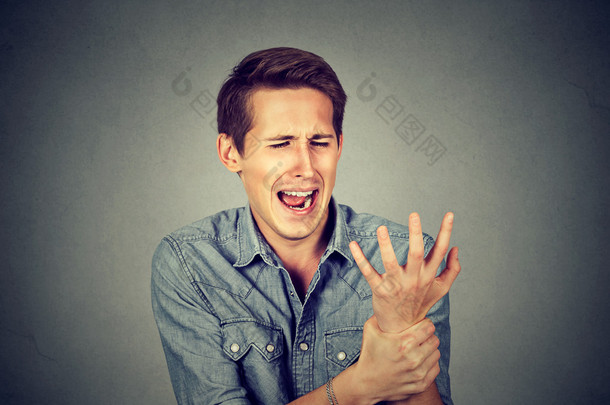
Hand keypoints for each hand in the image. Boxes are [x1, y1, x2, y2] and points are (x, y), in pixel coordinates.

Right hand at [344, 316, 440, 403]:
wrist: (365, 384)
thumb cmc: (368, 355)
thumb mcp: (370, 329)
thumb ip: (381, 313)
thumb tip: (389, 301)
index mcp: (403, 343)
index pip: (429, 327)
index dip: (424, 324)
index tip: (418, 325)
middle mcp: (413, 359)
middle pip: (434, 340)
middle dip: (427, 336)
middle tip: (418, 338)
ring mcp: (418, 373)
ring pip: (436, 354)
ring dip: (428, 350)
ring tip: (418, 349)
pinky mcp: (421, 384)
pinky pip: (436, 368)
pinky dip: (429, 364)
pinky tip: (419, 362)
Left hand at [349, 212, 459, 332]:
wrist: (402, 328)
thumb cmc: (421, 302)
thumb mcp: (441, 289)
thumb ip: (452, 270)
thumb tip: (456, 249)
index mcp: (429, 275)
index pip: (440, 251)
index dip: (446, 232)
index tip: (449, 214)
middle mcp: (414, 279)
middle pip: (417, 254)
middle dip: (416, 234)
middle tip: (414, 215)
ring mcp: (396, 284)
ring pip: (390, 263)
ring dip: (385, 245)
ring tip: (381, 229)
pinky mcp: (379, 289)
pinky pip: (368, 273)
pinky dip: (360, 259)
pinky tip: (353, 244)